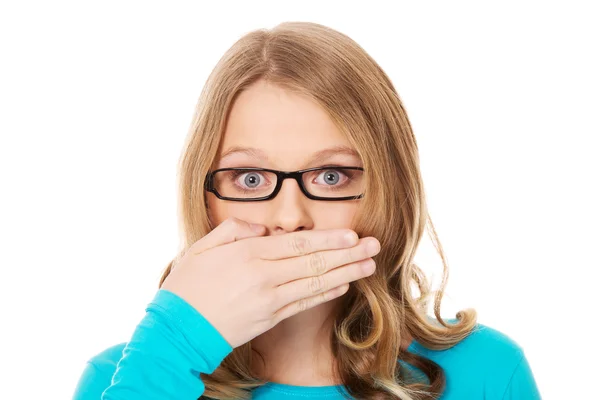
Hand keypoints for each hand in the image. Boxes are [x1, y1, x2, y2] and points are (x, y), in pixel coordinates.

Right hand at [161, 217, 380, 347]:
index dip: (329, 239)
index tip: (353, 234)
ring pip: (316, 283)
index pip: (299, 243)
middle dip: (348, 253)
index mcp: (248, 254)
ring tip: (369, 264)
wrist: (177, 331)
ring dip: (347, 272)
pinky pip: (305, 304)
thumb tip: (262, 229)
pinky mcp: (270, 319)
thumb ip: (233, 230)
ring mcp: (270, 300)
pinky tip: (344, 285)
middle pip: (315, 262)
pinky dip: (327, 294)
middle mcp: (264, 276)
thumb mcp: (201, 247)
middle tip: (375, 245)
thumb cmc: (187, 286)